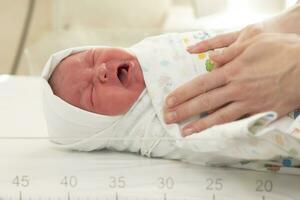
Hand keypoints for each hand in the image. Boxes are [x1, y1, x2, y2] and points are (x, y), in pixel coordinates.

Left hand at [164, 33, 299, 135]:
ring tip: (183, 132)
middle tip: (167, 118)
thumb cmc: (283, 50)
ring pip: (218, 116)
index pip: (201, 84)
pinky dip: (221, 128)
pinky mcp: (260, 112)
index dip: (183, 93)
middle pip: (204, 101)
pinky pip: (236, 122)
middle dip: (183, 110)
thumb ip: (229, 52)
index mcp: (233, 70)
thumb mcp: (254, 41)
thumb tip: (209, 59)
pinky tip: (210, 132)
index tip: (169, 100)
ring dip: (198, 124)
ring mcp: (248, 102)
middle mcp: (237, 88)